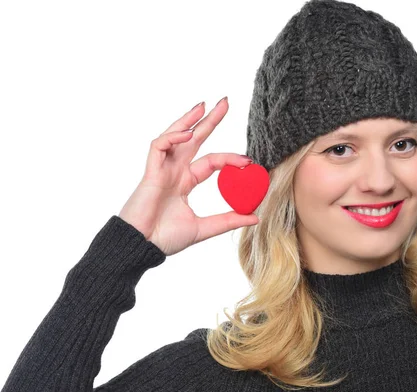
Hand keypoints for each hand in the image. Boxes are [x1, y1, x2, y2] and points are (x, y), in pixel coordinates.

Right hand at [118, 97, 258, 255]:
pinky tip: (188, 134)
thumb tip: (255, 217)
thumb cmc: (164, 238)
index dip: (230, 158)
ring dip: (189, 120)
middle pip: (194, 139)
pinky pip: (159, 146)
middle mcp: (174, 172)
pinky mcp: (150, 172)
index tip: (249, 160)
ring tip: (204, 105)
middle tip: (226, 102)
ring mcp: (162, 170)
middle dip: (209, 121)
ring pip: (175, 136)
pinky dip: (173, 138)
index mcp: (185, 182)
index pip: (211, 161)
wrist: (142, 247)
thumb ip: (228, 220)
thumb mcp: (204, 228)